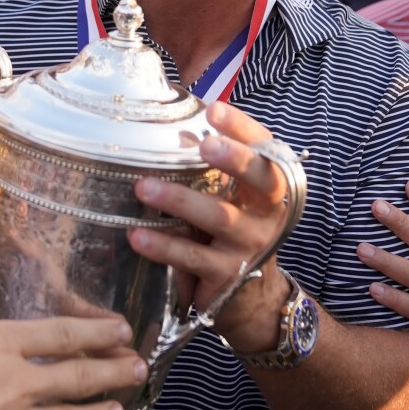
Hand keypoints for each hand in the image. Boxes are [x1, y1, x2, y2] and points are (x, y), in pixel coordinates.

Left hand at [127, 102, 301, 353]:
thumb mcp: (233, 199)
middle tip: (204, 144)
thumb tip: (173, 131)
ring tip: (143, 187)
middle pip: (259, 179)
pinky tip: (137, 235)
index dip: (242, 129)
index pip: (265, 149)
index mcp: (271, 187)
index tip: (215, 109)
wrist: (252, 300)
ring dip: (179, 200)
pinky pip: (192, 258)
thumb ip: (214, 168)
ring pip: (218, 218)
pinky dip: (164, 245)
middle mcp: (268, 213)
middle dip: (234, 159)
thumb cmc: (235, 232)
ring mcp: (250, 246)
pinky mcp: (227, 276)